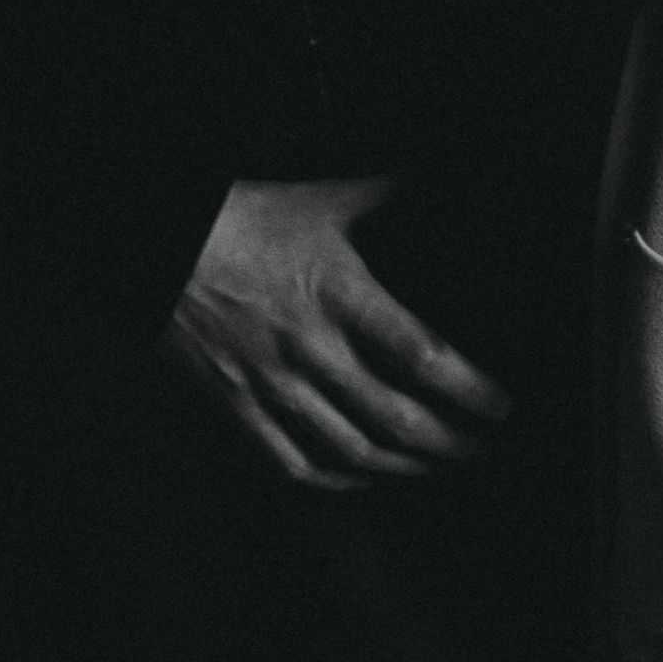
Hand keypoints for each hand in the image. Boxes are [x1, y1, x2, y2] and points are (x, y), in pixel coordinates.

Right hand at [160, 174, 511, 490]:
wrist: (161, 249)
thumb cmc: (239, 219)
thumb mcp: (320, 200)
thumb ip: (384, 196)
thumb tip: (439, 180)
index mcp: (337, 294)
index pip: (420, 355)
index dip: (469, 389)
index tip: (502, 404)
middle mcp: (310, 348)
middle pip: (395, 419)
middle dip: (451, 443)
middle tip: (484, 446)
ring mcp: (271, 385)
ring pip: (353, 452)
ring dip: (406, 467)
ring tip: (440, 466)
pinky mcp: (238, 408)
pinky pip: (294, 464)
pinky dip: (338, 481)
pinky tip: (364, 478)